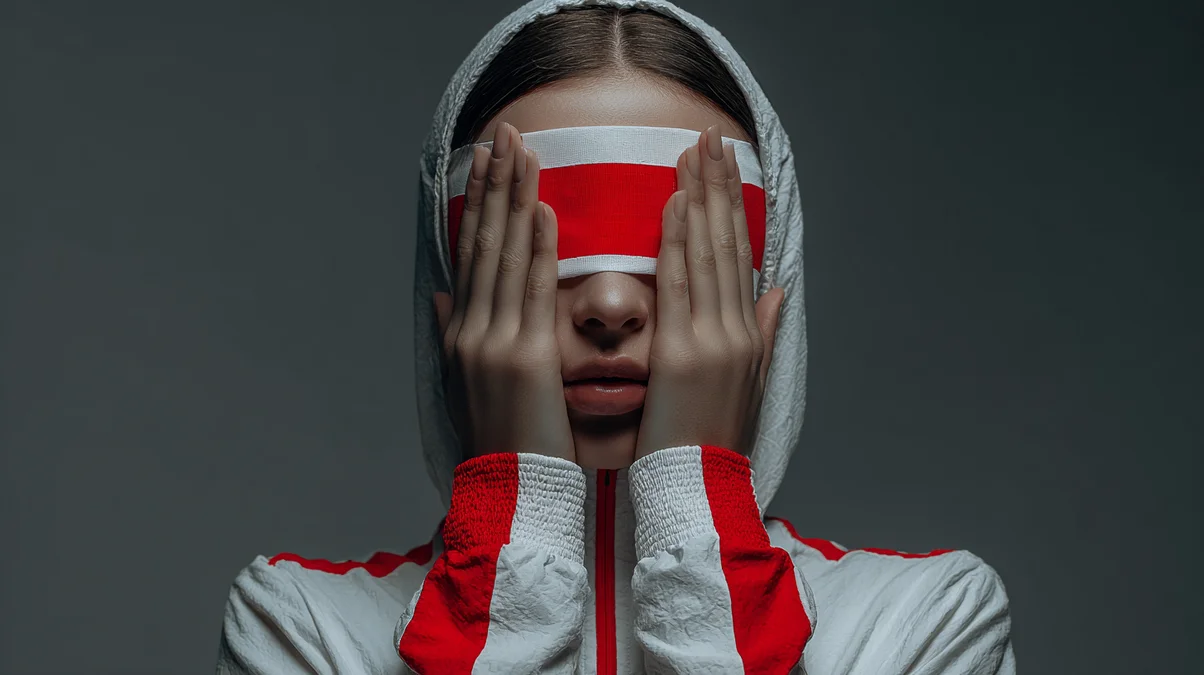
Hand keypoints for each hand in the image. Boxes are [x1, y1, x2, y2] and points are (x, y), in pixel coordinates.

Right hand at [433, 122, 574, 461]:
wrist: (511, 494)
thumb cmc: (505, 441)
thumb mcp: (471, 383)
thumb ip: (457, 334)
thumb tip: (440, 295)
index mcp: (463, 334)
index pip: (472, 254)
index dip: (478, 203)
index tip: (487, 159)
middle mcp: (471, 331)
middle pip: (483, 244)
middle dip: (494, 185)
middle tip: (503, 133)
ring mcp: (494, 344)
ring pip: (504, 258)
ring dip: (514, 200)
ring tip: (522, 152)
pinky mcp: (524, 360)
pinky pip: (533, 293)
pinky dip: (537, 249)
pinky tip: (544, 212)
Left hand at [634, 126, 785, 459]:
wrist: (699, 489)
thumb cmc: (713, 442)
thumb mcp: (746, 386)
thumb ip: (761, 334)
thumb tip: (775, 294)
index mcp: (748, 336)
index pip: (739, 257)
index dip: (731, 208)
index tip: (722, 166)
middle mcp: (736, 331)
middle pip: (727, 244)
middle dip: (718, 187)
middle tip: (709, 137)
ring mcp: (713, 340)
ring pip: (708, 254)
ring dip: (699, 198)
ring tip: (693, 153)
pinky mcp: (682, 355)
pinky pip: (679, 286)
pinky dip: (677, 242)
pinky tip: (671, 204)